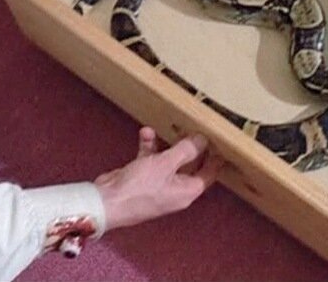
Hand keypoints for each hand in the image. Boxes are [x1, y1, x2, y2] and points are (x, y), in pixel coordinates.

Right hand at [94, 126, 222, 229]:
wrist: (106, 201)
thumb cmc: (139, 187)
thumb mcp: (165, 164)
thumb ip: (185, 150)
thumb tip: (203, 140)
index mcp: (187, 191)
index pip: (209, 174)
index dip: (215, 158)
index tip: (220, 141)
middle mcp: (175, 189)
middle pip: (190, 165)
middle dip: (191, 147)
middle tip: (195, 127)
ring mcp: (158, 184)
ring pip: (169, 161)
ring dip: (167, 144)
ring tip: (170, 126)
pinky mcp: (142, 179)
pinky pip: (150, 160)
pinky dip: (149, 147)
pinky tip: (145, 133)